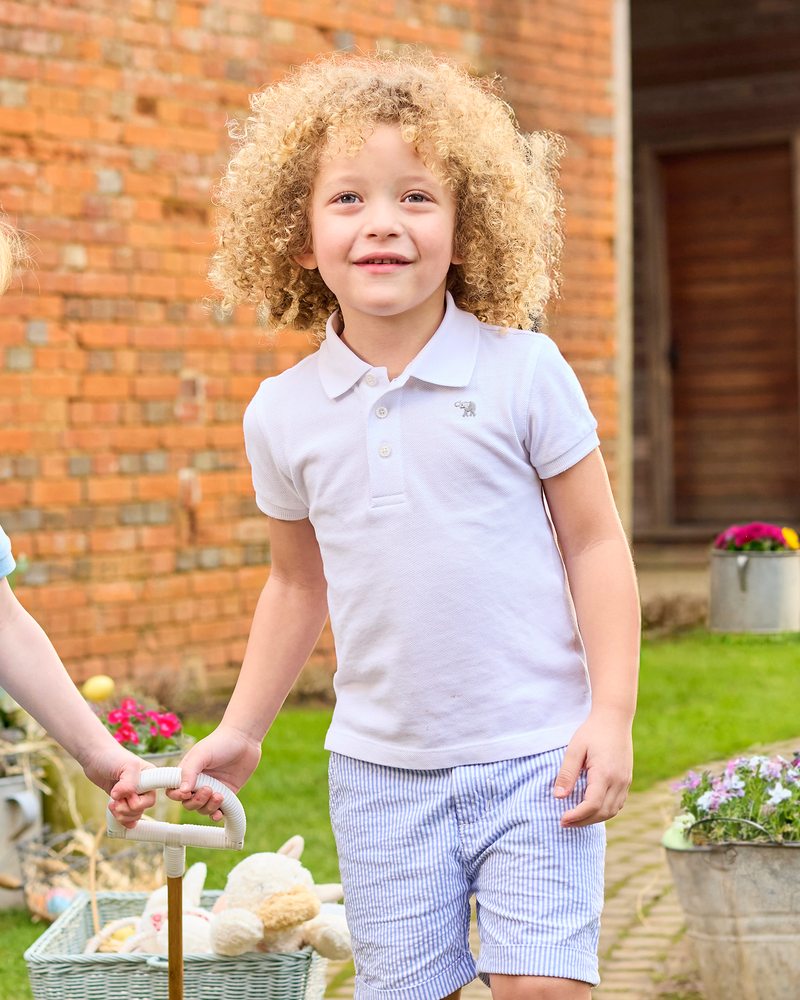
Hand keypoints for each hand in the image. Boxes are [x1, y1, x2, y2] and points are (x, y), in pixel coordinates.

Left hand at [83, 745, 156, 829]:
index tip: (130, 796)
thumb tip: (120, 798)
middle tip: (116, 800)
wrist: (95, 757)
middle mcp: (144, 788)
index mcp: (151, 778)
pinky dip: (121, 819)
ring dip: (122, 814)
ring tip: (112, 803)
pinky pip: (127, 817)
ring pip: (134, 815)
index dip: (140, 803)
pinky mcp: (122, 800)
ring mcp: (133, 795)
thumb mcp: (127, 766)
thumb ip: (129, 783)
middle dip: (127, 809)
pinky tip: (114, 812)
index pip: (151, 799)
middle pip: (142, 809)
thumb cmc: (113, 757)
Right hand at [165, 725, 260, 821]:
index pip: (173, 791)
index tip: (187, 793)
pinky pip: (218, 811)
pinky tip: (220, 813)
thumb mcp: (201, 754)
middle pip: (188, 804)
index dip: (177, 796)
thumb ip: (189, 771)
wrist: (245, 739)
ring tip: (220, 795)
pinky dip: (216, 815)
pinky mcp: (226, 794)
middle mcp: (198, 783)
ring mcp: (212, 789)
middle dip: (196, 801)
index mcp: (187, 773)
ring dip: (209, 807)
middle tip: (208, 789)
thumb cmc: (220, 742)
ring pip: (203, 809)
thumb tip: (182, 792)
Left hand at [553, 710, 632, 827]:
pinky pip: (617, 803)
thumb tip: (558, 796)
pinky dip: (604, 811)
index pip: (592, 805)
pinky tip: (590, 809)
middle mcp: (619, 781)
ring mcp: (625, 781)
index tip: (562, 819)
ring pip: (612, 810)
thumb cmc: (592, 731)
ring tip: (575, 818)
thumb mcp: (575, 749)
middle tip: (564, 822)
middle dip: (583, 821)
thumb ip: (567, 773)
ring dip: (594, 818)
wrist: (615, 718)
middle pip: (603, 813)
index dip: (577, 816)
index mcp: (605, 773)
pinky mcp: (627, 780)